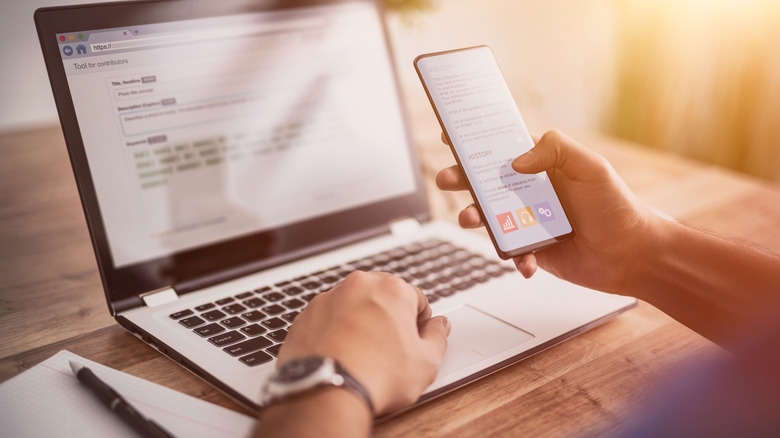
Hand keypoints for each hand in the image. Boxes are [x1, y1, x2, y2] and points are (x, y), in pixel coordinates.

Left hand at [277, 271, 450, 414]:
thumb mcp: (425, 362)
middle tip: (389, 349)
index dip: (419, 323)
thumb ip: (438, 336)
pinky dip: (335, 331)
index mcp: (392, 289)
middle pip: (382, 297)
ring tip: (363, 354)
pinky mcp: (306, 314)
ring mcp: (329, 298)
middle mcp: (359, 285)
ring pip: (353, 306)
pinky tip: (341, 355)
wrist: (326, 390)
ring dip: (360, 322)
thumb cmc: (376, 375)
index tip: (414, 340)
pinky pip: (328, 319)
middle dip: (388, 318)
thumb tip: (440, 325)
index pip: (416, 299)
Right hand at [436, 130, 659, 292]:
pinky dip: (514, 257)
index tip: (452, 135)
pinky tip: (526, 260)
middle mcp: (531, 191)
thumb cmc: (617, 208)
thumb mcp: (592, 168)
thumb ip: (556, 150)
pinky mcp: (531, 249)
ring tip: (470, 219)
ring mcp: (528, 220)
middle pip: (486, 181)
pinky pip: (510, 251)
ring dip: (475, 216)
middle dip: (462, 178)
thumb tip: (517, 160)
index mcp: (543, 166)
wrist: (632, 256)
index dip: (477, 140)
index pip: (504, 147)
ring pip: (490, 216)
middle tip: (447, 178)